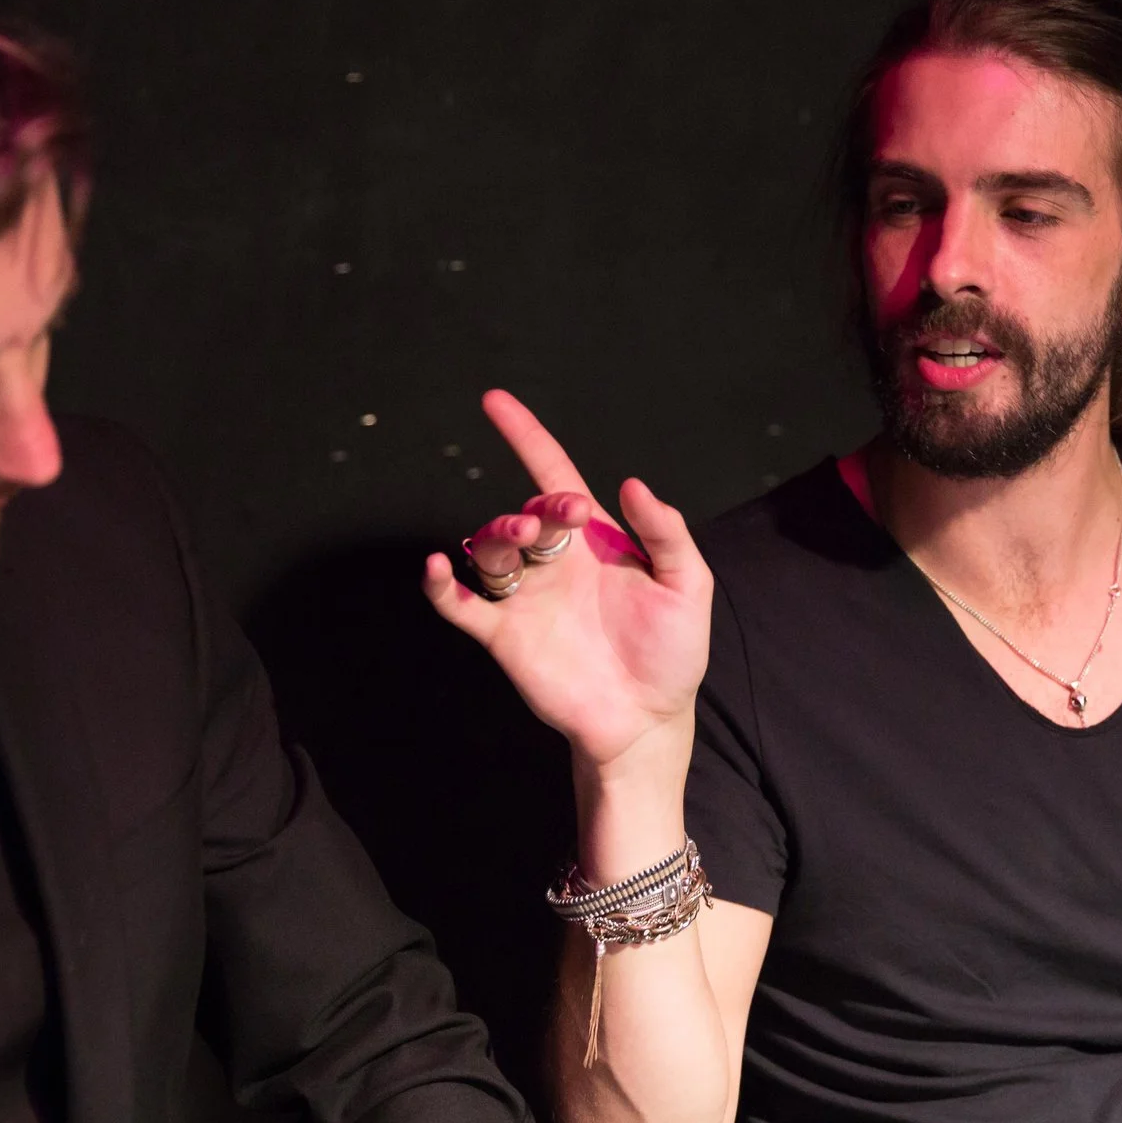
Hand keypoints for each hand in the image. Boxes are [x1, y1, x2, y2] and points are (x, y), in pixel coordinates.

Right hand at [423, 390, 710, 775]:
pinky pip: (460, 604)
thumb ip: (665, 534)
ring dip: (497, 530)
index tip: (495, 401)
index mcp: (595, 542)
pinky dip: (440, 586)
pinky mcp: (504, 636)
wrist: (647, 721)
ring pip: (490, 547)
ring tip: (520, 533)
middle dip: (539, 503)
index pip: (555, 475)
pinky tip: (435, 568)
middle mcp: (554, 562)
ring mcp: (525, 598)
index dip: (526, 437)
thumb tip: (631, 483)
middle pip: (526, 511)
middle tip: (564, 513)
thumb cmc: (671, 653)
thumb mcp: (686, 586)